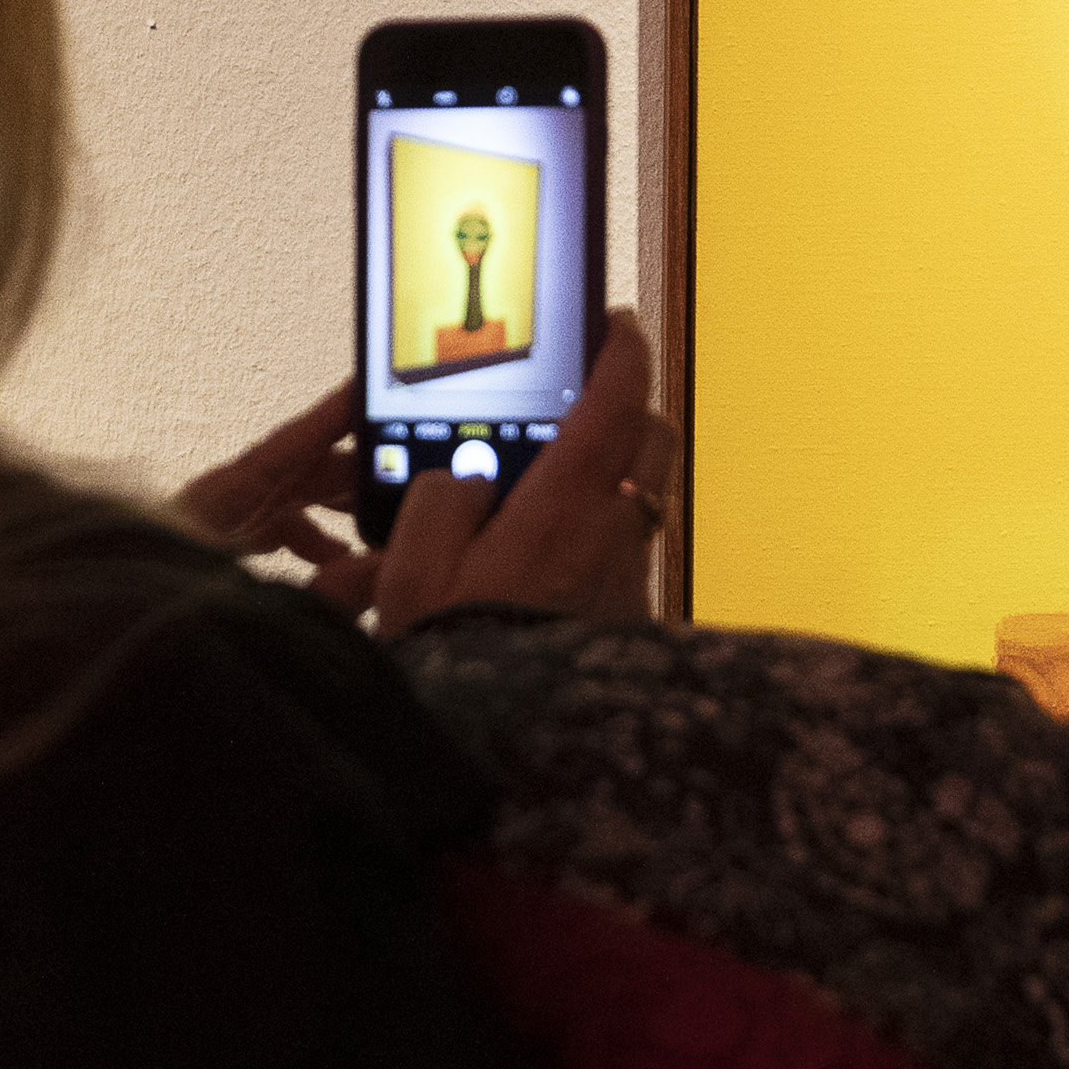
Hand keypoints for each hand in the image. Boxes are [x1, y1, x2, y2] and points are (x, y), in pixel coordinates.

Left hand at [178, 379, 384, 614]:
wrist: (110, 640)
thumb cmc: (168, 612)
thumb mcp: (252, 606)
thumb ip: (322, 596)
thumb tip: (381, 575)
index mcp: (219, 503)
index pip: (286, 448)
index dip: (329, 419)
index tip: (368, 389)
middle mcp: (222, 504)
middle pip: (298, 471)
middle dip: (352, 472)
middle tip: (405, 474)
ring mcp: (221, 524)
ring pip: (291, 499)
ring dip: (336, 509)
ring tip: (381, 526)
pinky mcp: (220, 548)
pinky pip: (276, 527)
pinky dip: (311, 538)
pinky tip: (340, 564)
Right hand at [369, 310, 677, 635]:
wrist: (506, 747)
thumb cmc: (456, 652)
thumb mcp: (415, 566)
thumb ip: (441, 499)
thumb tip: (464, 477)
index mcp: (562, 508)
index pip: (615, 404)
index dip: (621, 352)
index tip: (617, 321)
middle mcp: (612, 536)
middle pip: (653, 442)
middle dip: (632, 405)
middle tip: (591, 393)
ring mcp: (627, 578)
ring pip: (643, 497)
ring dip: (615, 473)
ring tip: (558, 477)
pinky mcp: (627, 619)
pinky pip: (623, 550)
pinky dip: (600, 531)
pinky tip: (551, 550)